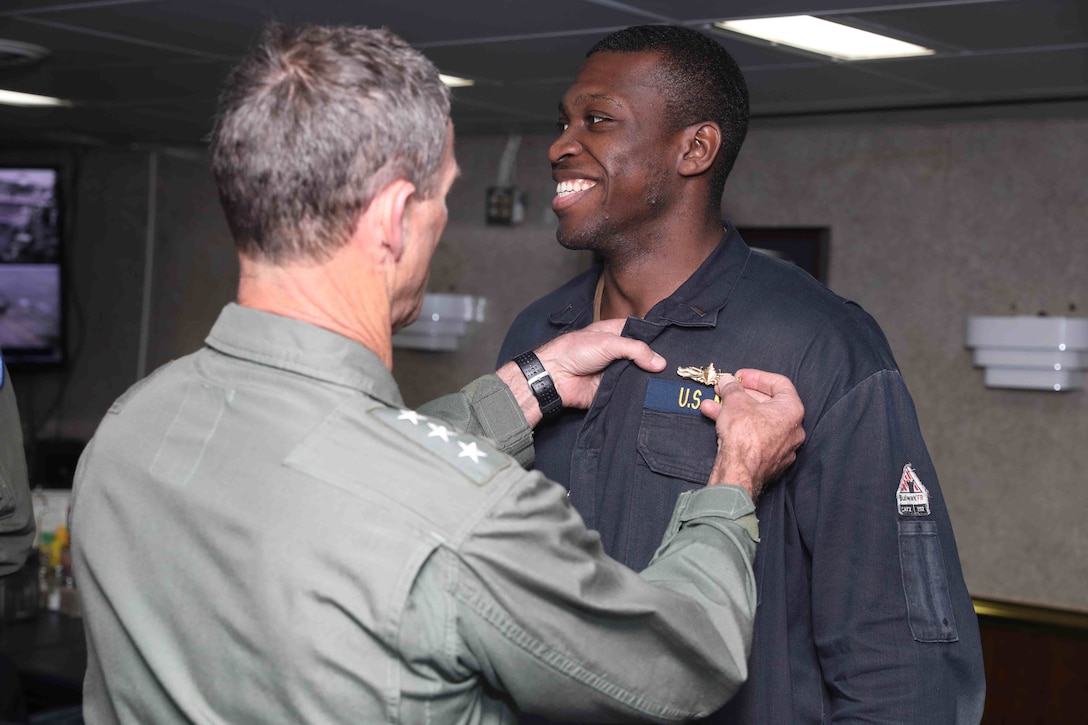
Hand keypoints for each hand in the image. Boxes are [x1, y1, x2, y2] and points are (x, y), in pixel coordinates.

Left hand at [497, 319, 665, 426]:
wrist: (556, 377)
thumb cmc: (574, 351)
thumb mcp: (608, 342)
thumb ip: (636, 349)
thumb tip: (660, 362)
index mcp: (615, 333)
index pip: (641, 333)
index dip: (655, 338)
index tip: (674, 344)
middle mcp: (617, 352)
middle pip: (643, 356)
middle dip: (656, 361)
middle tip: (677, 366)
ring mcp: (616, 371)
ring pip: (639, 375)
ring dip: (649, 378)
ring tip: (670, 381)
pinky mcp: (613, 390)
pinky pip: (630, 391)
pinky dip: (639, 393)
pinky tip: (654, 394)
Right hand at [699, 368, 805, 500]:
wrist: (739, 472)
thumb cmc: (744, 435)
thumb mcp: (734, 401)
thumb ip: (732, 388)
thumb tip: (728, 381)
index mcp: (792, 411)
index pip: (779, 384)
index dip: (757, 377)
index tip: (740, 376)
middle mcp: (793, 429)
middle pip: (766, 404)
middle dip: (741, 395)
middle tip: (725, 390)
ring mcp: (782, 447)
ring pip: (756, 422)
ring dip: (734, 411)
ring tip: (711, 406)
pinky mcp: (769, 461)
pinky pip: (754, 438)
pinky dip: (738, 428)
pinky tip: (718, 422)